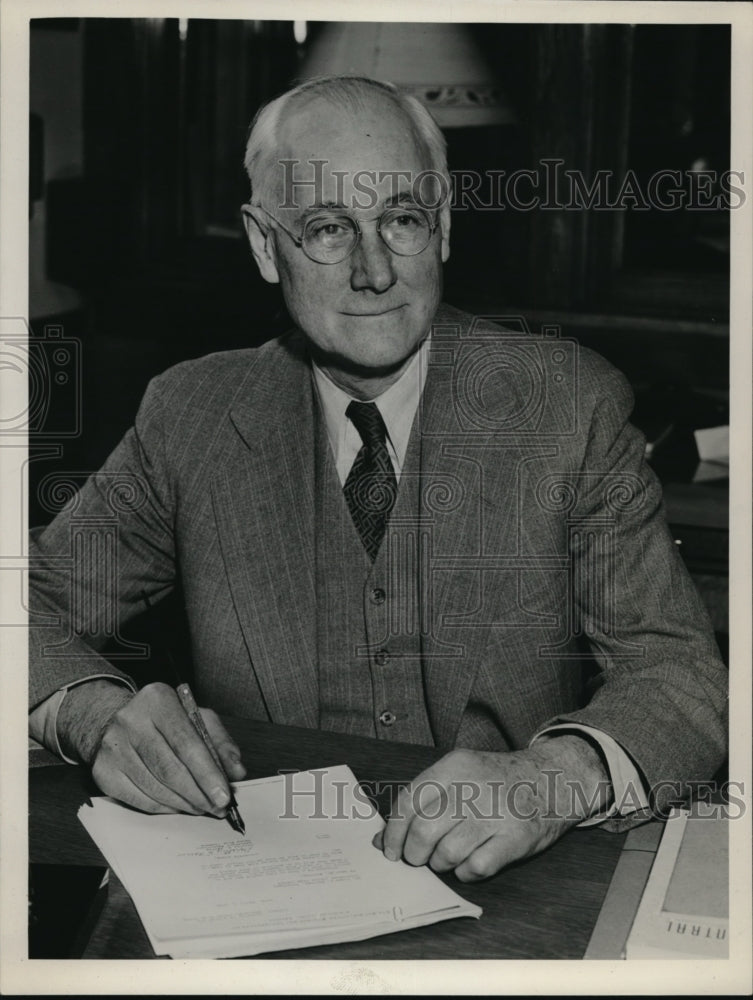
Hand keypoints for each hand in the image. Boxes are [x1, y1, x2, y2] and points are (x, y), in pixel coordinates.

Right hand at [57, 680, 246, 815]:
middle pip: (170, 769)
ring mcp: (113, 748)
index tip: (224, 796)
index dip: (207, 774)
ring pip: (156, 788)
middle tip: (217, 808)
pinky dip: (164, 808)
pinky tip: (178, 806)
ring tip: (202, 808)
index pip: (187, 743)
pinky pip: (140, 799)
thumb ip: (219, 742)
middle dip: (199, 794)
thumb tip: (236, 771)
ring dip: (184, 804)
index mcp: (158, 700)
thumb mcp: (196, 718)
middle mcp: (131, 721)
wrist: (114, 721)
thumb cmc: (163, 720)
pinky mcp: (103, 772)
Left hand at [373, 736, 610, 881]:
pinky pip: (475, 868)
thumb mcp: (459, 775)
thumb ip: (422, 802)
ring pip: (447, 853)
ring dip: (441, 863)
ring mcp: (496, 812)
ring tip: (448, 857)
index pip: (409, 801)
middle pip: (424, 831)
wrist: (552, 780)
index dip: (393, 831)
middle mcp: (474, 786)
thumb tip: (382, 839)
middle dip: (414, 853)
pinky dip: (466, 873)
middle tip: (418, 858)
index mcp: (454, 766)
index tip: (390, 849)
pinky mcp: (516, 838)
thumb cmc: (495, 783)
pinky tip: (471, 863)